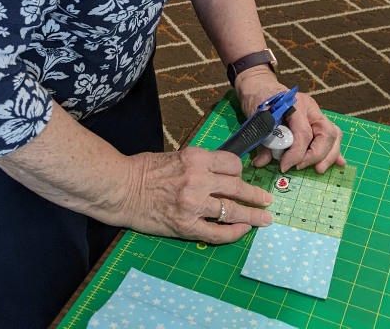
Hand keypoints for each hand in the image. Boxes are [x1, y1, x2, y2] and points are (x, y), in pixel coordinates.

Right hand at [120, 147, 272, 243]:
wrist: (121, 188)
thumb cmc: (145, 169)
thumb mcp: (176, 156)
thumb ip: (199, 165)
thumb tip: (220, 174)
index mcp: (196, 158)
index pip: (232, 164)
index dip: (240, 172)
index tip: (241, 178)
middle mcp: (198, 179)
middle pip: (237, 188)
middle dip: (256, 195)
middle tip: (267, 200)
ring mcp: (193, 204)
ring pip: (232, 210)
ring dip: (252, 216)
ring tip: (264, 220)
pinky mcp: (186, 225)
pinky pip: (217, 232)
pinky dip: (233, 233)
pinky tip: (243, 231)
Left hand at [252, 91, 344, 173]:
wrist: (261, 85)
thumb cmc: (259, 99)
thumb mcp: (258, 119)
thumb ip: (263, 141)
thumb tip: (261, 163)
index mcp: (296, 104)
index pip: (304, 133)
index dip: (296, 153)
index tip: (284, 166)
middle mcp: (311, 108)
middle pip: (326, 133)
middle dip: (316, 155)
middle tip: (299, 167)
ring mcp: (316, 113)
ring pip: (333, 134)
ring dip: (329, 155)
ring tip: (318, 169)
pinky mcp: (317, 121)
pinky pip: (332, 135)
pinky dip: (334, 150)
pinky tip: (339, 163)